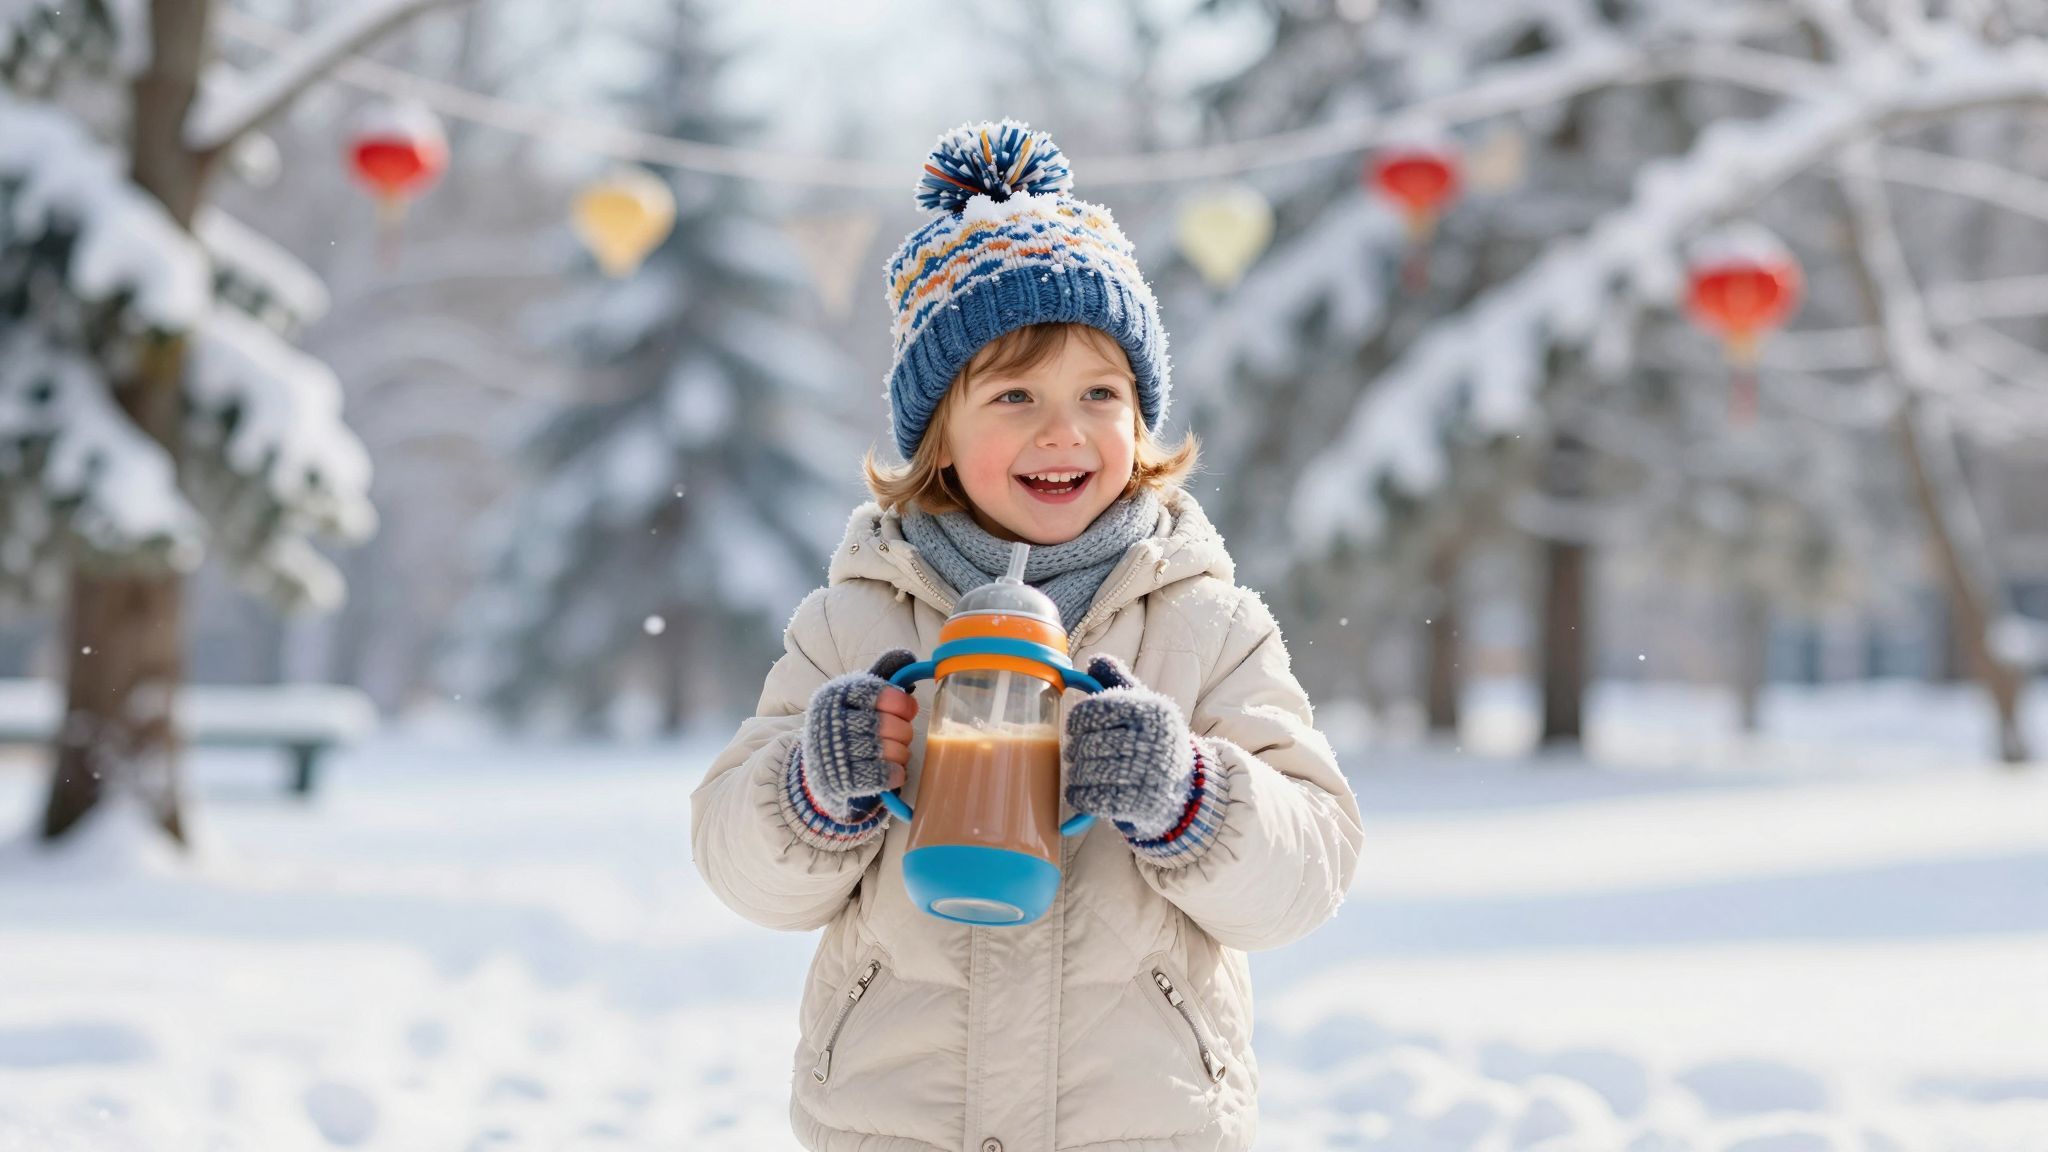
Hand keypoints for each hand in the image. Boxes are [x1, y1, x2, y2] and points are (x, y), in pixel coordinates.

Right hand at [800, 649, 920, 821]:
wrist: (821, 770)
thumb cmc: (849, 727)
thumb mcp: (859, 697)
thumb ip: (883, 675)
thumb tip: (909, 657)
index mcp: (836, 696)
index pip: (880, 694)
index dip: (902, 704)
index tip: (908, 711)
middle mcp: (831, 721)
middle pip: (887, 724)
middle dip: (903, 732)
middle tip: (901, 736)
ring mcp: (833, 753)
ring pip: (888, 750)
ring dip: (901, 753)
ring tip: (897, 753)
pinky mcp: (838, 782)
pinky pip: (882, 776)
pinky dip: (896, 774)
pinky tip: (896, 772)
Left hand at [1063, 655, 1194, 839]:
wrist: (1183, 786)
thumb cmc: (1152, 739)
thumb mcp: (1142, 706)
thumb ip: (1117, 681)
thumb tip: (1094, 661)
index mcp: (1152, 710)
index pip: (1095, 710)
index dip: (1076, 721)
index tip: (1075, 728)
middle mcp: (1154, 739)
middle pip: (1088, 744)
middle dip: (1075, 751)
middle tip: (1074, 754)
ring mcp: (1150, 773)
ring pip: (1088, 772)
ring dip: (1075, 776)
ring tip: (1077, 774)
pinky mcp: (1142, 803)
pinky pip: (1095, 799)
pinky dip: (1080, 797)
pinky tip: (1080, 793)